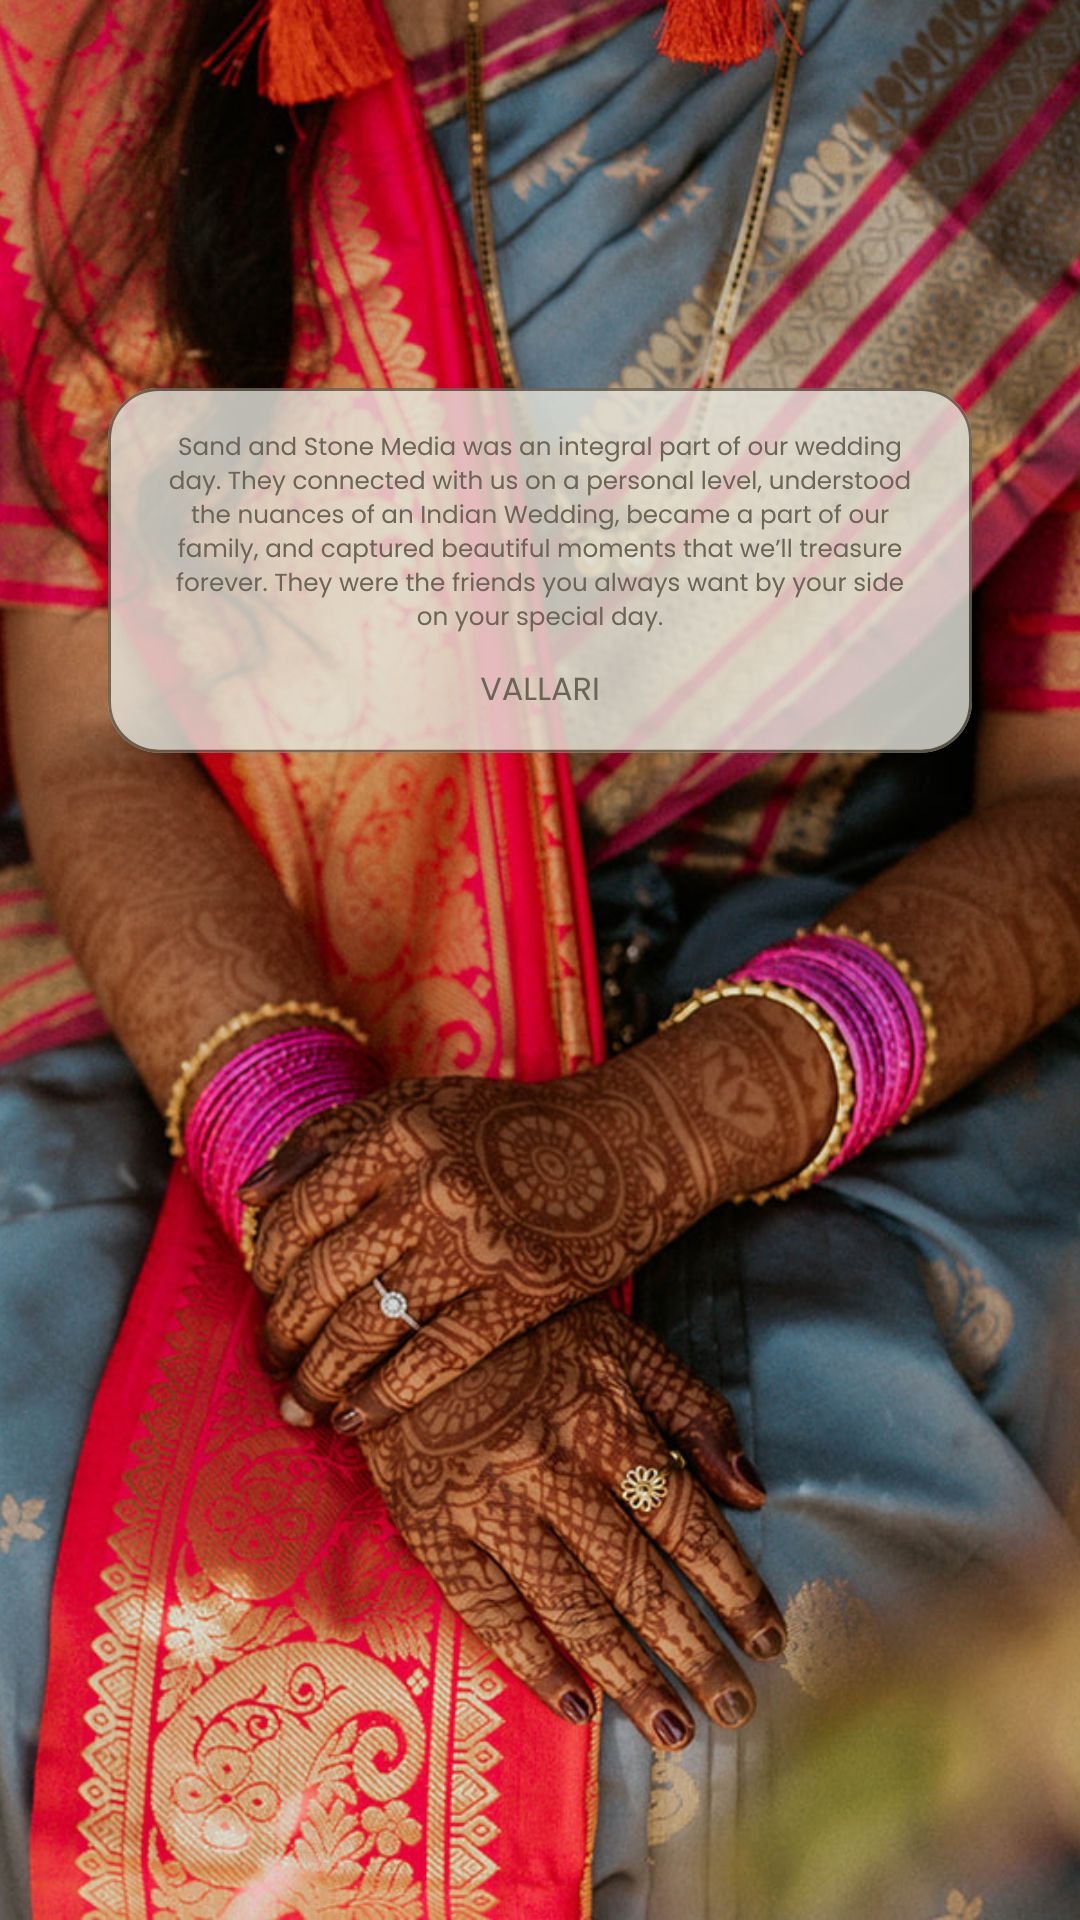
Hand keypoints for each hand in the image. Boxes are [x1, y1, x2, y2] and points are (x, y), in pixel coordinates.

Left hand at [243, 998, 831, 1425]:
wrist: (628, 1141)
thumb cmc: (509, 1126)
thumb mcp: (419, 1106)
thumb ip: (330, 1138)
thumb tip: (249, 1196)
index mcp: (398, 1132)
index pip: (299, 1209)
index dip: (265, 1265)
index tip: (262, 1291)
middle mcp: (430, 1185)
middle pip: (323, 1277)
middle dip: (282, 1333)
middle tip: (268, 1362)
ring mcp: (477, 1244)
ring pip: (366, 1327)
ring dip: (317, 1377)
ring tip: (295, 1404)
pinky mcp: (520, 1294)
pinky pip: (432, 1359)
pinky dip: (382, 1398)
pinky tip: (353, 1422)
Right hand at [355, 1301, 785, 1747]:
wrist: (403, 1314)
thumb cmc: (526, 1326)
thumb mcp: (620, 1341)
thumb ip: (691, 1408)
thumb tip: (752, 1490)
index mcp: (605, 1421)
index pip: (684, 1520)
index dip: (732, 1584)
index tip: (769, 1637)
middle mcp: (552, 1469)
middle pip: (636, 1576)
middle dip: (692, 1648)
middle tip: (735, 1708)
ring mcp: (488, 1502)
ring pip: (570, 1604)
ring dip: (628, 1673)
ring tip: (673, 1728)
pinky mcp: (431, 1524)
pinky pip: (486, 1606)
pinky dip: (531, 1661)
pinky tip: (576, 1705)